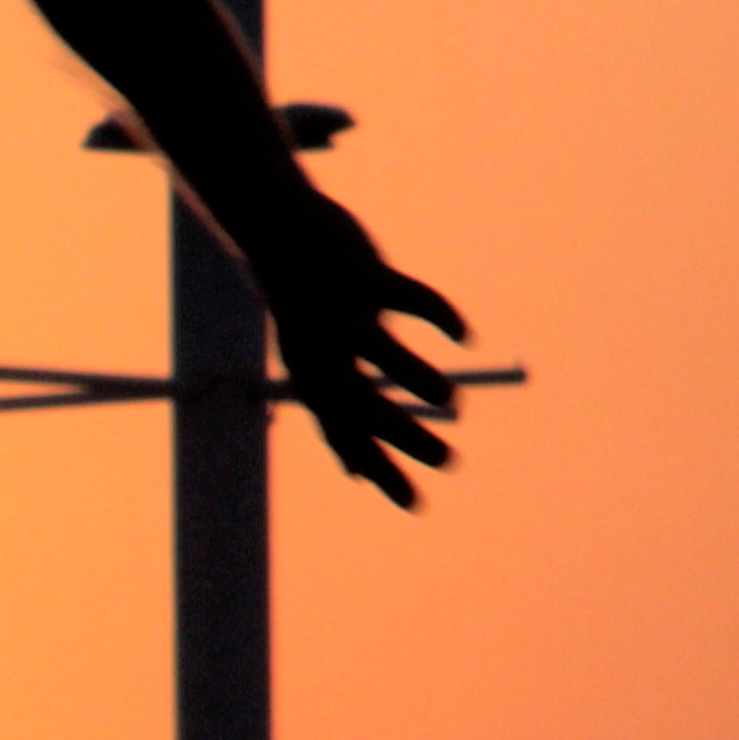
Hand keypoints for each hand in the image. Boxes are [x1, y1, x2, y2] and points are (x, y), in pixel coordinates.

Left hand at [246, 192, 470, 506]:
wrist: (277, 234)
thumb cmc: (305, 316)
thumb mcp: (315, 371)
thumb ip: (338, 421)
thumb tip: (355, 474)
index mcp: (314, 377)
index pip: (344, 434)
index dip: (377, 470)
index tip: (416, 505)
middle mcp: (322, 348)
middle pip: (357, 402)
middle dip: (402, 436)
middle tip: (448, 461)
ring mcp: (340, 309)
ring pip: (377, 348)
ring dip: (416, 378)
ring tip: (451, 401)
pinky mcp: (363, 271)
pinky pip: (407, 295)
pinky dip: (437, 315)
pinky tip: (461, 336)